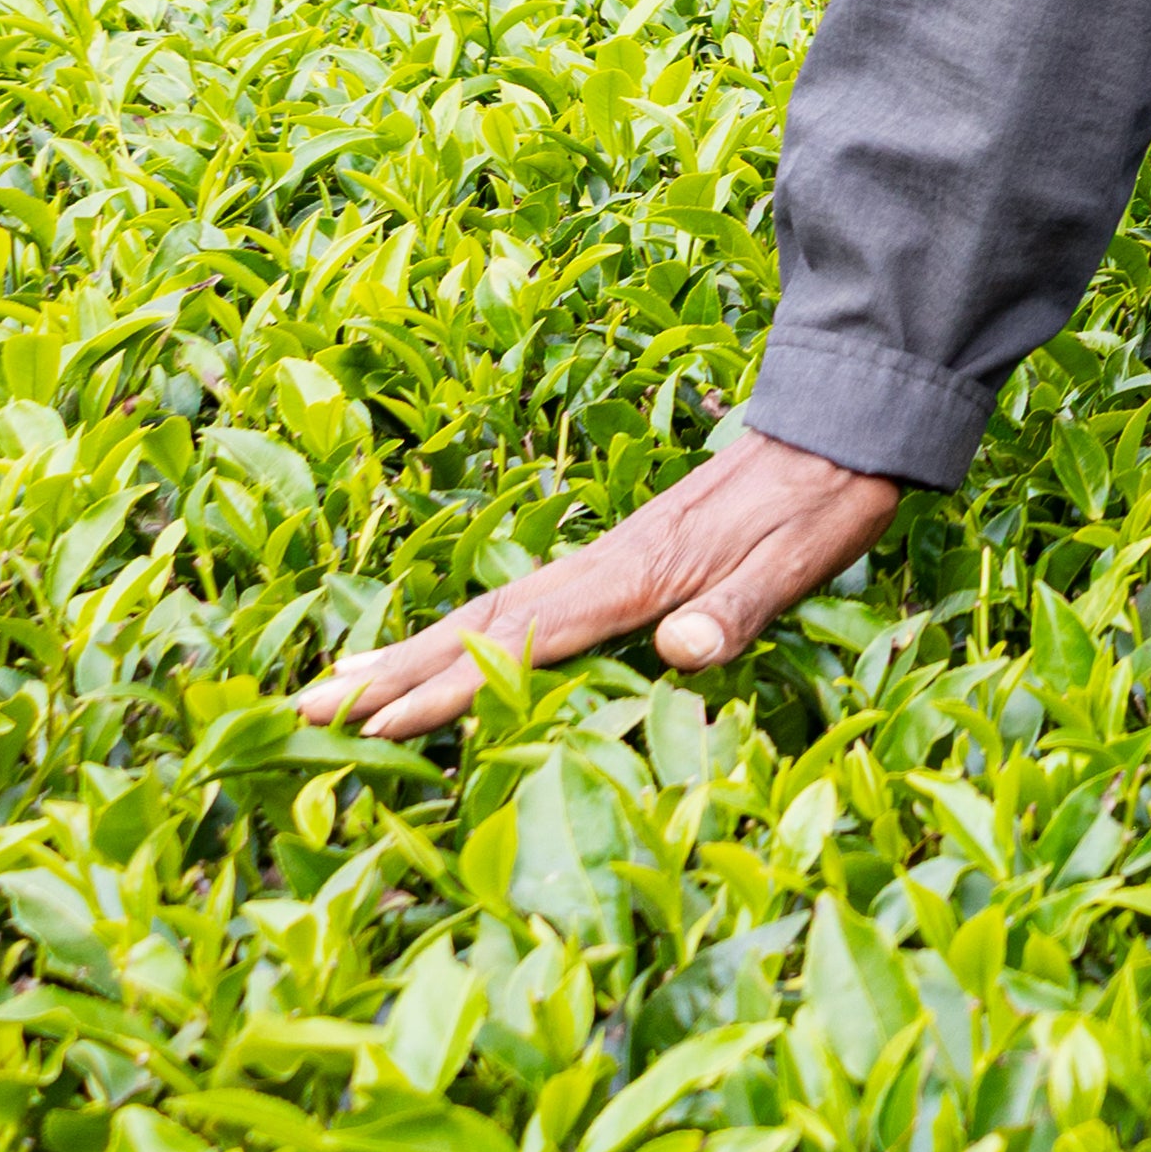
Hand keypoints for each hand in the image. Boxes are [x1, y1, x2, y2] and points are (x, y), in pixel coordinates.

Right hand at [298, 434, 902, 739]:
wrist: (848, 426)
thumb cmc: (826, 504)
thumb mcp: (801, 560)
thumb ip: (739, 609)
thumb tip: (680, 656)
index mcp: (638, 576)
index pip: (521, 642)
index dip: (446, 688)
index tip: (371, 725)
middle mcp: (606, 564)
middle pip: (477, 624)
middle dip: (389, 671)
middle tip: (302, 710)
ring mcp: (609, 557)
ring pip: (488, 611)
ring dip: (411, 650)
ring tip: (335, 686)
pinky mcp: (625, 556)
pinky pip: (522, 602)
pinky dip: (464, 631)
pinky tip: (443, 649)